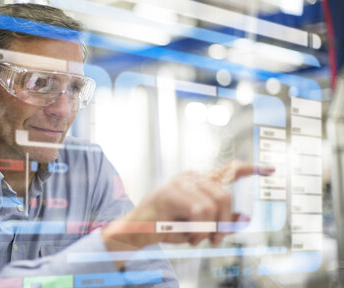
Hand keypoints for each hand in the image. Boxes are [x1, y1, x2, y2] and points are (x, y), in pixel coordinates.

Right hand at [102, 161, 273, 263]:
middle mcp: (191, 177)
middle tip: (215, 239)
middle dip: (224, 221)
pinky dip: (198, 230)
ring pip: (213, 204)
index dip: (251, 170)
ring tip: (196, 238)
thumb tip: (244, 218)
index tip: (271, 170)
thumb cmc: (168, 227)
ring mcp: (179, 182)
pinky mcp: (170, 192)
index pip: (228, 170)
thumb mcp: (199, 226)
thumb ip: (220, 221)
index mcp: (198, 182)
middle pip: (224, 195)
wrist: (138, 232)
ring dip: (208, 229)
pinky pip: (199, 212)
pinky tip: (189, 237)